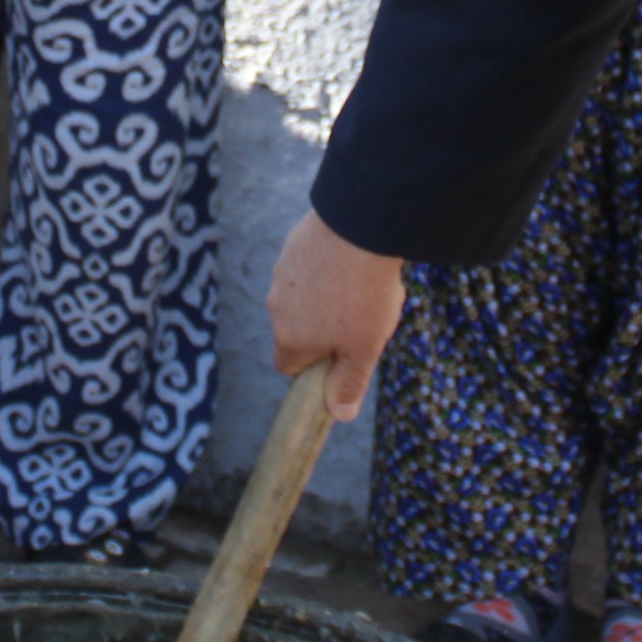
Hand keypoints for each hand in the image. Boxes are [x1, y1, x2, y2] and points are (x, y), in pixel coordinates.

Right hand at [267, 208, 405, 421]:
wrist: (361, 228)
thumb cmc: (363, 296)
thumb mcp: (364, 349)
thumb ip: (349, 383)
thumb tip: (339, 414)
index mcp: (290, 339)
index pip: (288, 366)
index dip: (313, 367)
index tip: (340, 356)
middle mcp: (276, 307)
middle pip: (295, 329)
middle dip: (322, 328)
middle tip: (359, 318)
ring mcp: (282, 273)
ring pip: (301, 296)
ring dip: (324, 296)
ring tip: (361, 286)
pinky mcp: (293, 244)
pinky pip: (307, 265)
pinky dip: (324, 267)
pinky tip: (353, 260)